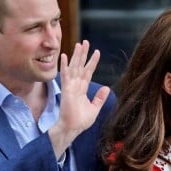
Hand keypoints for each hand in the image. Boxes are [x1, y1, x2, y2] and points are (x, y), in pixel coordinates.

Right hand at [49, 40, 109, 157]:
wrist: (72, 128)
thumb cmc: (81, 120)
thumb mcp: (94, 108)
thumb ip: (100, 98)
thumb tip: (107, 88)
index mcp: (82, 88)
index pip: (88, 71)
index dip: (92, 62)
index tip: (96, 52)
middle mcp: (76, 85)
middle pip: (80, 66)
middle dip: (83, 54)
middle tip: (85, 42)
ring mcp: (70, 86)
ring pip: (74, 67)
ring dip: (76, 56)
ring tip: (79, 44)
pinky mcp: (66, 89)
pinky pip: (65, 75)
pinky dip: (65, 65)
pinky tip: (64, 56)